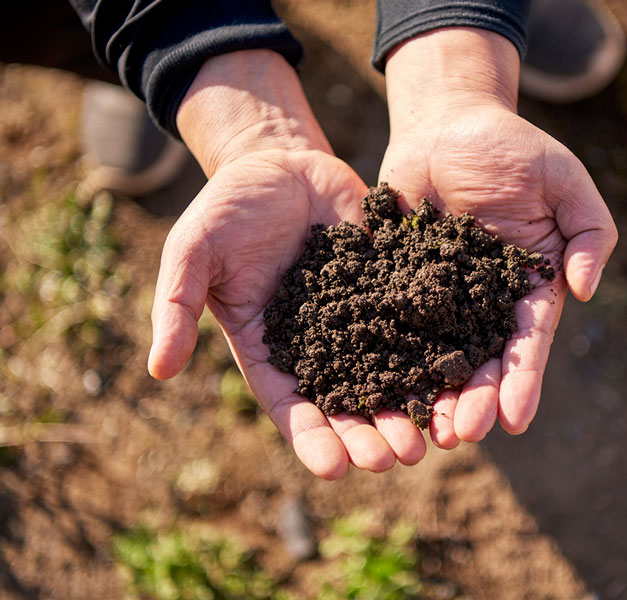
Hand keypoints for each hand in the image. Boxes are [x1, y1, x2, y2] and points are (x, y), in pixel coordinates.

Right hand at [148, 50, 426, 478]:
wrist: (279, 164)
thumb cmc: (228, 209)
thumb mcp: (193, 252)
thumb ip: (176, 307)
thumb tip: (158, 370)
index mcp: (271, 347)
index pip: (290, 404)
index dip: (311, 438)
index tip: (335, 470)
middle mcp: (320, 343)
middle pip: (348, 401)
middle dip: (371, 434)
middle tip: (397, 460)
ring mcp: (359, 317)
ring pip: (389, 371)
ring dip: (408, 405)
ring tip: (432, 436)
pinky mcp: (391, 288)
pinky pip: (416, 322)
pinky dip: (435, 350)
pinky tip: (458, 373)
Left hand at [379, 28, 617, 445]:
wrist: (446, 125)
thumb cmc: (512, 148)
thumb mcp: (563, 180)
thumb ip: (589, 231)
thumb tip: (585, 290)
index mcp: (525, 287)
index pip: (527, 342)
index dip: (521, 381)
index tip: (514, 421)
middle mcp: (480, 302)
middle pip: (479, 360)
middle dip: (473, 399)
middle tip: (460, 435)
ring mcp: (434, 295)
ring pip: (432, 352)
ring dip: (429, 392)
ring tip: (420, 429)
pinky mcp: (393, 281)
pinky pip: (387, 319)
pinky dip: (382, 352)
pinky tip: (373, 384)